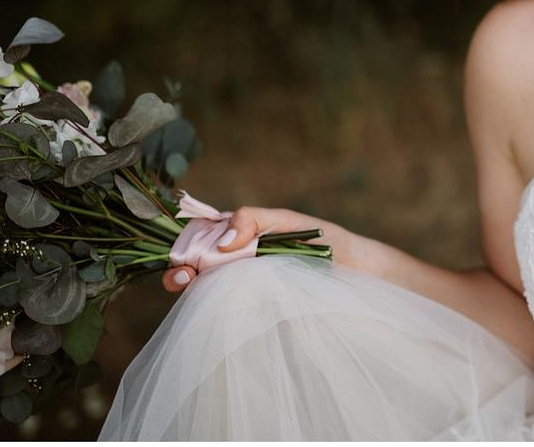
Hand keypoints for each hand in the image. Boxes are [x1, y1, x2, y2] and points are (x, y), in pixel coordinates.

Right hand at [164, 205, 354, 292]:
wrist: (355, 271)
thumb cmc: (323, 240)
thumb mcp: (286, 220)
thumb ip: (252, 220)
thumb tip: (222, 243)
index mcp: (239, 239)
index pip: (197, 242)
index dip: (182, 249)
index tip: (181, 258)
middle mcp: (236, 265)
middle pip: (193, 270)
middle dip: (178, 273)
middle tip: (182, 277)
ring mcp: (244, 289)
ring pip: (206, 293)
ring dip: (193, 291)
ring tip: (192, 285)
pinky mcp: (256, 311)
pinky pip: (229, 312)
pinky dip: (216, 309)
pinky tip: (215, 305)